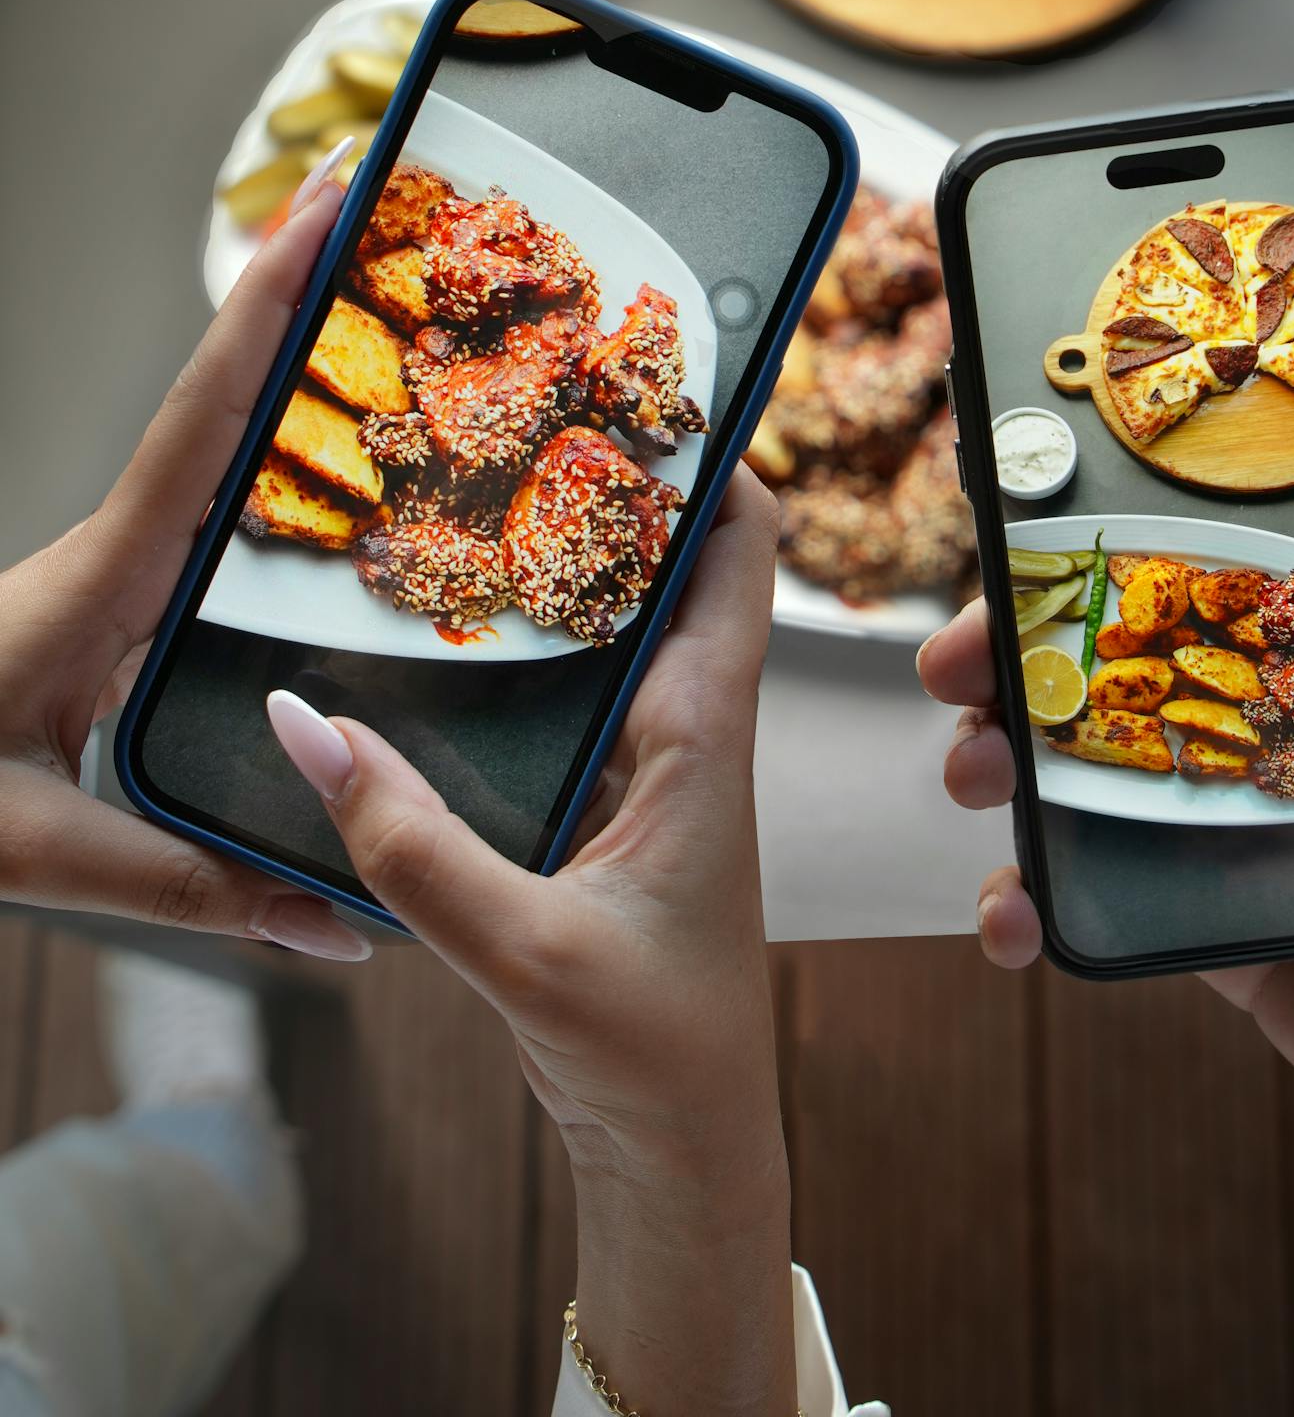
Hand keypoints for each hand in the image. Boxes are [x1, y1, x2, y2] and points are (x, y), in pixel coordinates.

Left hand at [0, 152, 371, 961]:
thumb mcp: (33, 848)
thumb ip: (188, 883)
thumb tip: (340, 921)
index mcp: (103, 573)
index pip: (204, 419)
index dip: (269, 311)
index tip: (327, 210)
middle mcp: (120, 545)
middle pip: (223, 389)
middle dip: (296, 286)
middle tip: (374, 201)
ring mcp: (121, 563)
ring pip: (215, 430)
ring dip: (284, 346)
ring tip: (372, 285)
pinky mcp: (121, 595)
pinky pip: (210, 487)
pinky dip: (261, 423)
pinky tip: (318, 440)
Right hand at [264, 468, 796, 1416]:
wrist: (681, 1148)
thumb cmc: (654, 1053)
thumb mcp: (524, 951)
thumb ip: (408, 847)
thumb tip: (305, 726)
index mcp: (705, 735)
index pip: (741, 557)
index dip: (714, 463)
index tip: (641, 390)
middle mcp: (684, 730)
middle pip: (665, 571)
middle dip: (604, 492)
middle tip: (514, 419)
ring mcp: (643, 766)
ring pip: (610, 631)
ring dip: (556, 570)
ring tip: (464, 496)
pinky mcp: (599, 806)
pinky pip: (563, 698)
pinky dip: (516, 656)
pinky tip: (441, 638)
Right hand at [919, 528, 1293, 1360]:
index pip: (1246, 574)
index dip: (1141, 543)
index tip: (1047, 524)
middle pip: (1142, 664)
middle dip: (1033, 648)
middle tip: (968, 655)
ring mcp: (1248, 831)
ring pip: (1102, 774)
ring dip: (1008, 758)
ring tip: (972, 767)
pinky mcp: (1218, 929)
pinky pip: (1105, 902)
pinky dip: (1037, 903)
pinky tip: (1014, 911)